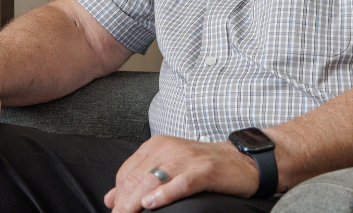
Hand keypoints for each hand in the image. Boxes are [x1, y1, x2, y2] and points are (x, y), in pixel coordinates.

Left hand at [104, 135, 258, 211]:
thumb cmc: (204, 166)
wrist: (242, 159)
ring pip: (153, 181)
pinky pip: (180, 183)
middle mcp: (168, 149)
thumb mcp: (167, 167)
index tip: (115, 211)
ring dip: (136, 202)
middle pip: (137, 178)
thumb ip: (139, 180)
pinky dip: (164, 194)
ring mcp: (186, 159)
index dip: (118, 196)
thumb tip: (110, 198)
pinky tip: (151, 204)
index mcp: (156, 146)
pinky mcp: (204, 171)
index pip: (127, 172)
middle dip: (124, 203)